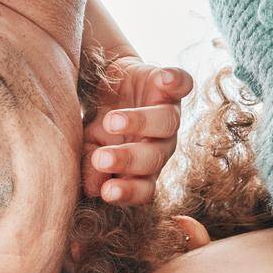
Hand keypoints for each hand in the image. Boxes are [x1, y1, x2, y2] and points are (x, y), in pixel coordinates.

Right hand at [82, 61, 192, 206]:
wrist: (108, 86)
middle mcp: (160, 146)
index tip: (107, 192)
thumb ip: (90, 167)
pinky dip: (176, 80)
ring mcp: (168, 115)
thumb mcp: (89, 147)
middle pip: (154, 158)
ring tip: (112, 121)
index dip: (128, 192)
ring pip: (167, 123)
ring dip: (140, 122)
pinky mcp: (171, 86)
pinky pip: (183, 83)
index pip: (143, 189)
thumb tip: (92, 188)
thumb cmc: (101, 128)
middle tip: (102, 158)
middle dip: (128, 159)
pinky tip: (164, 80)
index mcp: (142, 170)